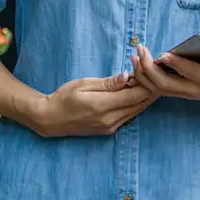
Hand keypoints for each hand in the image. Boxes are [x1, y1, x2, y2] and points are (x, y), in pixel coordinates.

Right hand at [29, 74, 155, 137]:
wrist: (51, 119)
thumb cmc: (64, 97)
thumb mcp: (84, 84)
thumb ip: (108, 83)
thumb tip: (127, 76)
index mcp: (103, 106)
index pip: (135, 95)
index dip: (145, 81)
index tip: (146, 68)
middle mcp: (110, 120)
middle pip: (140, 104)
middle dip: (148, 88)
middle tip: (147, 72)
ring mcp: (110, 128)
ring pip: (137, 111)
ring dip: (142, 96)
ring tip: (140, 80)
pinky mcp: (109, 131)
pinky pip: (129, 116)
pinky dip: (134, 104)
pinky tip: (130, 93)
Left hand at [130, 44, 199, 107]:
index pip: (190, 73)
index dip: (176, 64)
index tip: (162, 54)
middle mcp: (196, 90)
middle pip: (166, 85)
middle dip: (149, 69)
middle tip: (139, 51)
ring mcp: (188, 92)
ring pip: (159, 89)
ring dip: (143, 74)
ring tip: (134, 56)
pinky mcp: (183, 91)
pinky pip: (160, 89)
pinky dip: (146, 79)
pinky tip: (138, 67)